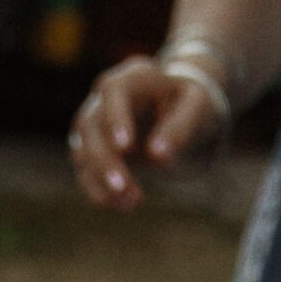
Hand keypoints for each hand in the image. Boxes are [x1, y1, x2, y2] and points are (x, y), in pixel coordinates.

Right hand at [68, 57, 228, 210]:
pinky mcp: (90, 150)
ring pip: (82, 152)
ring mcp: (93, 124)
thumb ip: (181, 126)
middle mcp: (104, 98)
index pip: (113, 92)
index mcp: (133, 76)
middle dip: (105, 161)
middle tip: (124, 189)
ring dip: (101, 181)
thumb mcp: (198, 107)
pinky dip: (100, 192)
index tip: (125, 148)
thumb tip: (158, 157)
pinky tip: (124, 205)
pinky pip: (85, 172)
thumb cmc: (192, 103)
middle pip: (91, 126)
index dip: (115, 119)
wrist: (181, 112)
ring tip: (132, 202)